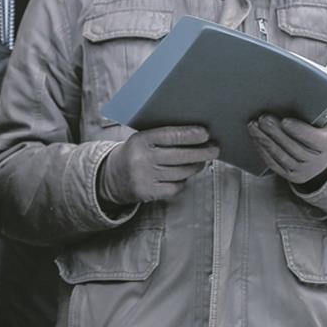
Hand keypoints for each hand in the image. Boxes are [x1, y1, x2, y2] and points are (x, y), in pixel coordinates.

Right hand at [98, 126, 218, 206]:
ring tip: (202, 160)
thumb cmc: (135, 154)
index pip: (169, 136)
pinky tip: (184, 174)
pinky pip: (176, 186)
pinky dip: (183, 180)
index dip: (190, 134)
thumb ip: (163, 137)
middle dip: (202, 152)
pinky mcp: (148, 193)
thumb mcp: (142, 140)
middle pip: (180, 156)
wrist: (111, 177)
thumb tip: (197, 136)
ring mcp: (145, 177)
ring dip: (196, 166)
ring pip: (181, 172)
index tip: (206, 134)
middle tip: (215, 148)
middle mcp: (141, 159)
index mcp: (139, 140)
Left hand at [248, 115, 326, 184]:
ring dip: (264, 140)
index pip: (313, 138)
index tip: (285, 121)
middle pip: (293, 146)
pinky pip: (273, 163)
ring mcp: (303, 170)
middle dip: (275, 132)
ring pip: (280, 155)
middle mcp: (316, 161)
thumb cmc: (324, 134)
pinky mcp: (290, 175)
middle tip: (262, 119)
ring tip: (253, 126)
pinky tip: (255, 138)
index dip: (299, 130)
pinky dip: (262, 150)